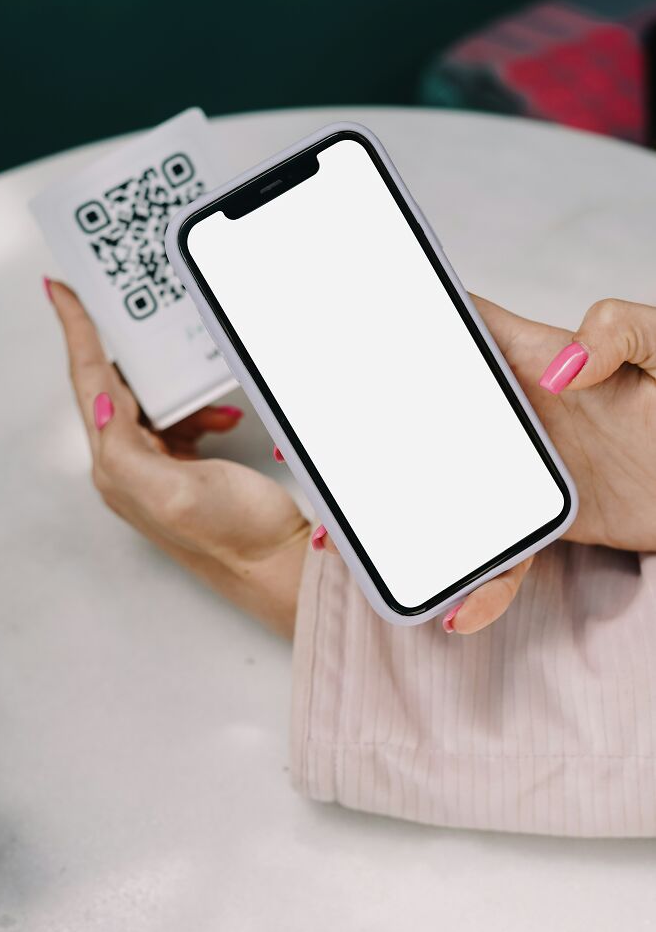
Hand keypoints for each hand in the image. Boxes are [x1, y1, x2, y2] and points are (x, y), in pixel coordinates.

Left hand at [48, 280, 309, 636]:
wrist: (276, 563)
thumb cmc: (233, 536)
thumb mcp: (172, 491)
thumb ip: (126, 448)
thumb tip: (101, 403)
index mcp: (117, 470)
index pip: (90, 385)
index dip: (76, 335)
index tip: (64, 294)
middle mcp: (130, 469)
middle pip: (116, 389)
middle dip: (134, 357)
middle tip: (143, 320)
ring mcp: (158, 470)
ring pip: (153, 404)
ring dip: (178, 390)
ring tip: (206, 395)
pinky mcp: (185, 470)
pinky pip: (180, 423)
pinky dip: (199, 413)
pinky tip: (220, 419)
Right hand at [310, 297, 655, 635]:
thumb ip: (625, 331)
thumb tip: (564, 360)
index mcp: (539, 357)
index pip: (459, 328)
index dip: (399, 323)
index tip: (338, 334)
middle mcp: (522, 411)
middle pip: (429, 417)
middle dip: (368, 433)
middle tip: (308, 451)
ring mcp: (529, 468)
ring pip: (447, 490)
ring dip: (400, 514)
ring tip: (349, 541)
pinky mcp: (549, 518)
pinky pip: (502, 552)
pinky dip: (483, 582)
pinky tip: (465, 607)